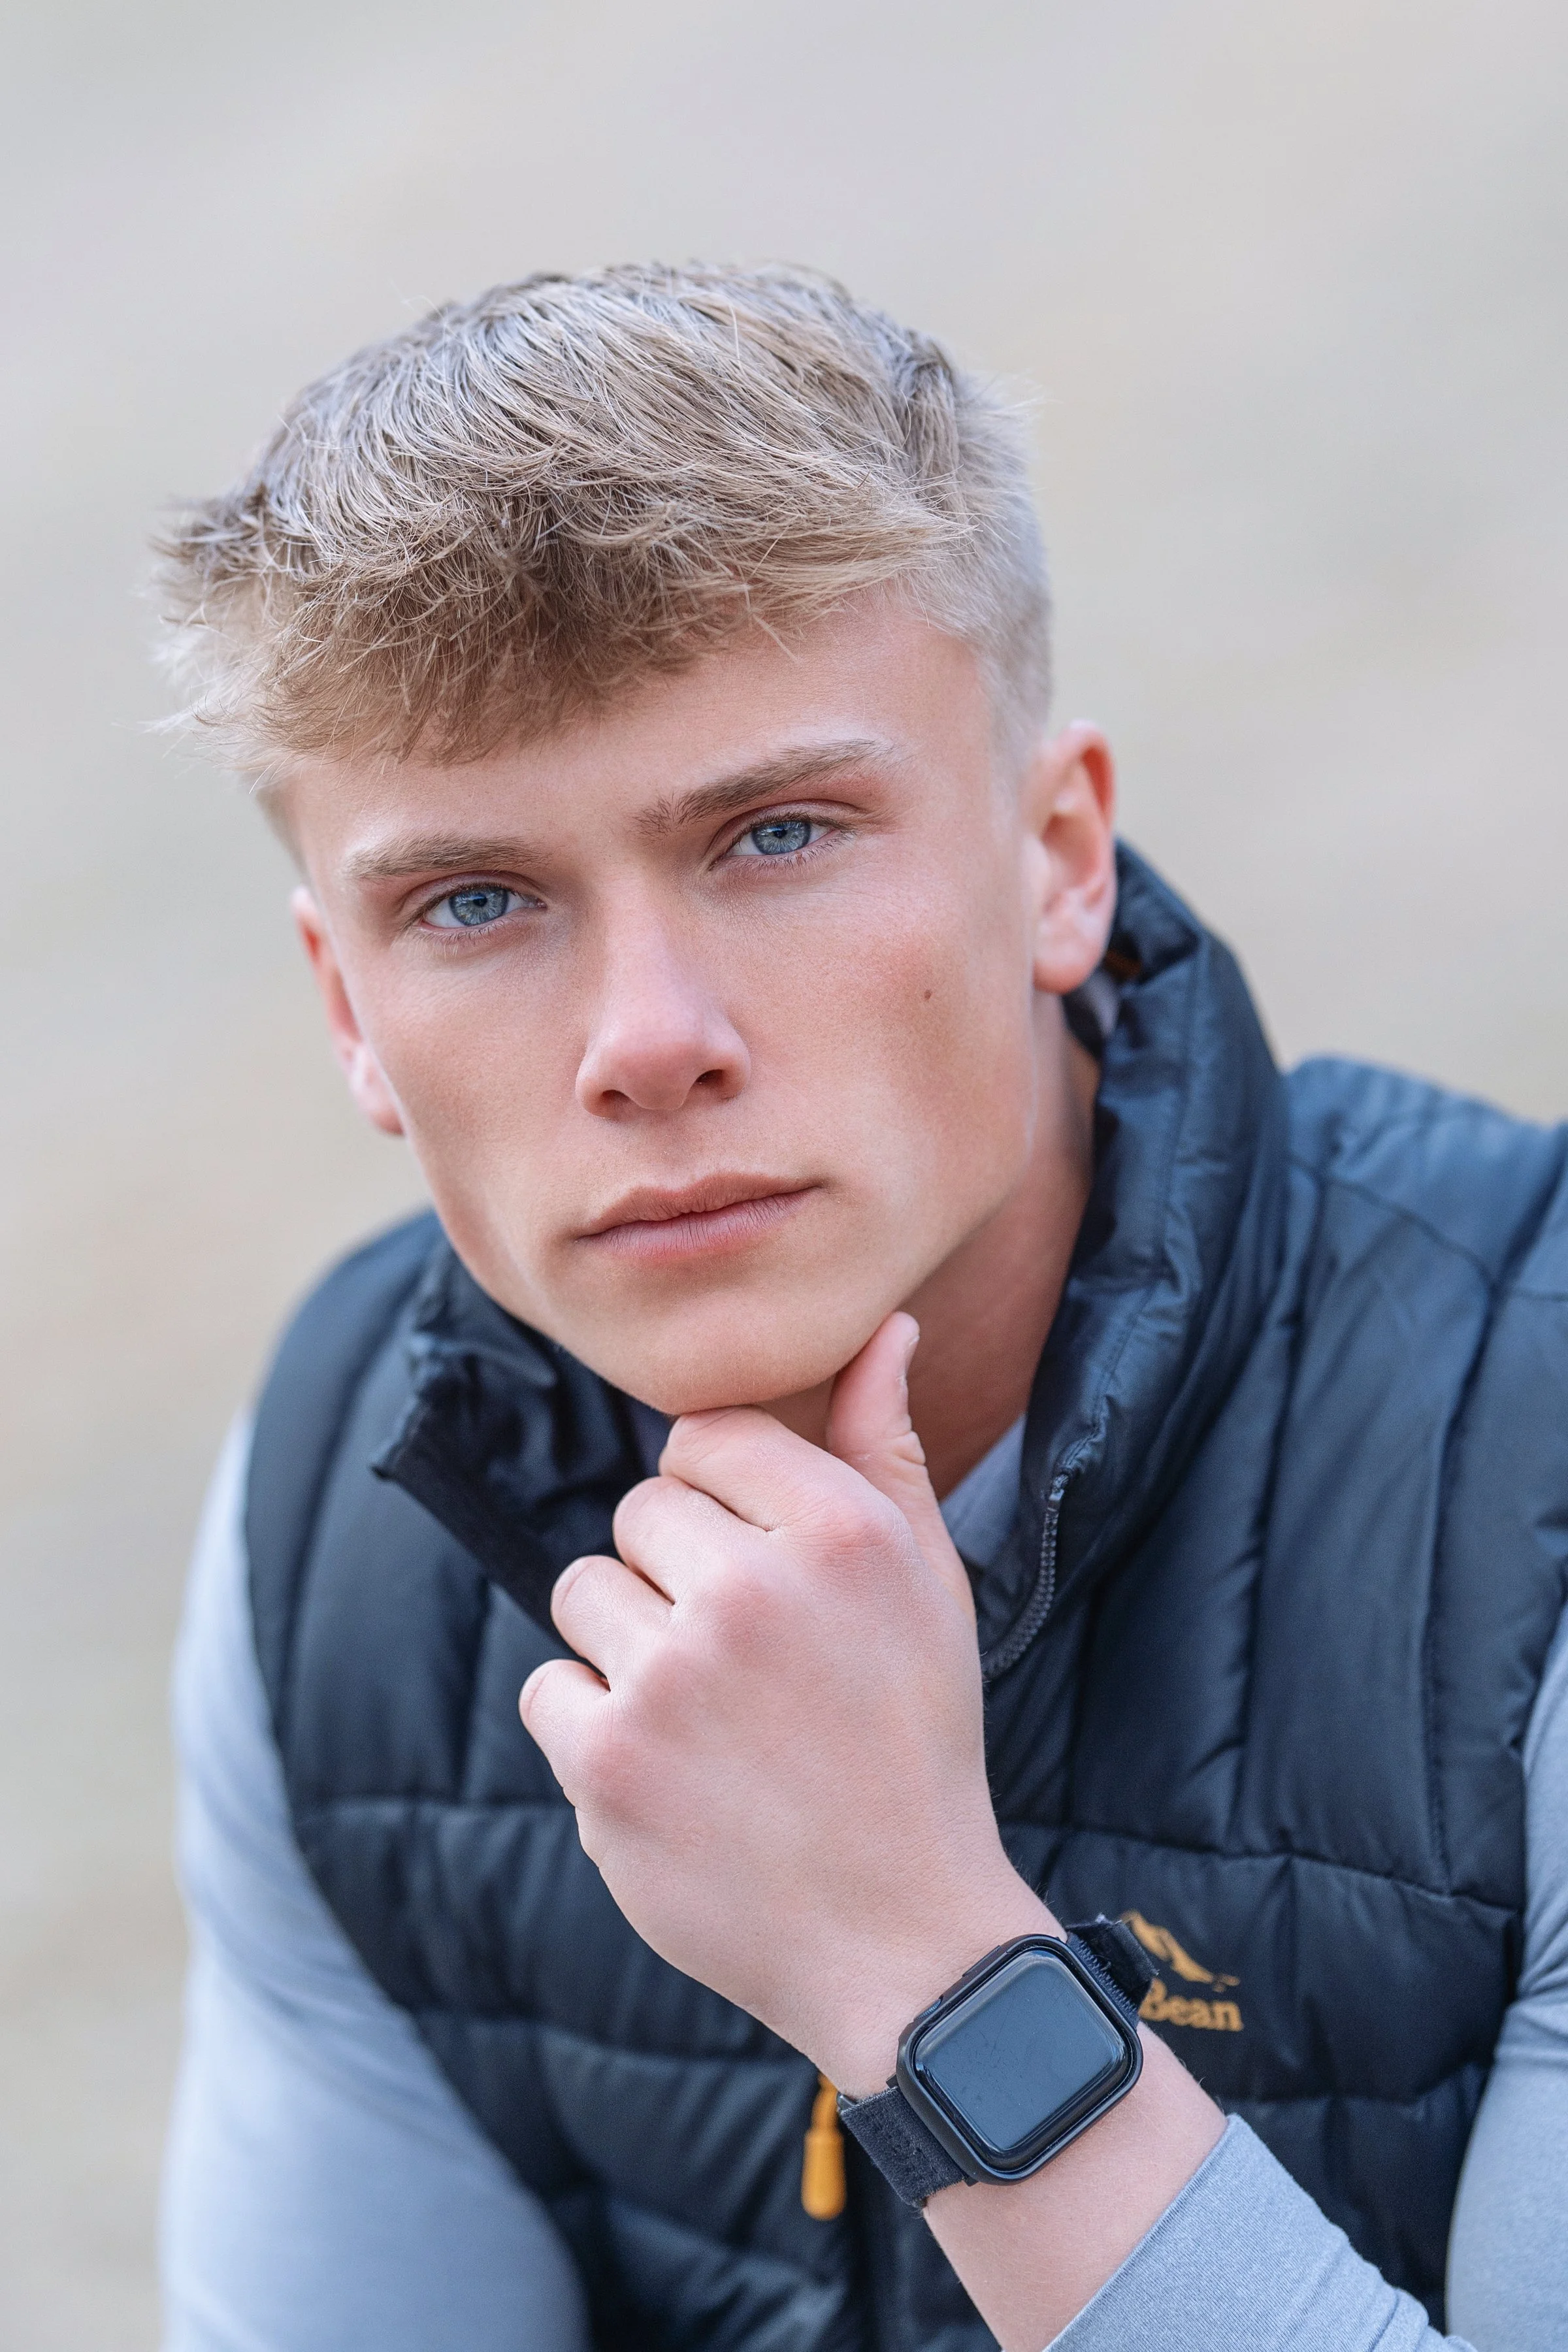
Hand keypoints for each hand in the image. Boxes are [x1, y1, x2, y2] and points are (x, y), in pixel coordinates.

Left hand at [519, 1313, 1050, 2093]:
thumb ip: (888, 1446)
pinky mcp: (607, 1761)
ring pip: (583, 1593)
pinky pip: (552, 1687)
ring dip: (627, 1649)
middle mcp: (752, 1588)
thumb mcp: (930, 1584)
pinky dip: (593, 1730)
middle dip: (675, 1578)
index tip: (759, 1575)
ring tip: (710, 1722)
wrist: (903, 1938)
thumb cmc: (916, 1744)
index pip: (705, 1439)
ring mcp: (671, 1676)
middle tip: (746, 1667)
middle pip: (639, 1512)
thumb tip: (885, 1326)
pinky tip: (672, 1776)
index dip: (721, 1503)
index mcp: (839, 1529)